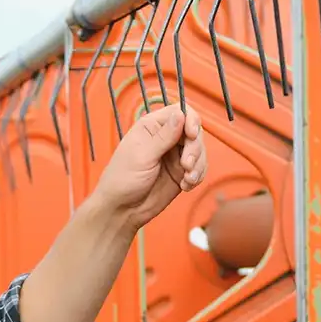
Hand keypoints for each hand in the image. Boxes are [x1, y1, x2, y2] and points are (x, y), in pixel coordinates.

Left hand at [93, 104, 207, 229]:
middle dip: (195, 148)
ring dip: (198, 164)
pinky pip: (198, 169)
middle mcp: (165, 138)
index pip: (180, 112)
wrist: (121, 210)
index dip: (191, 120)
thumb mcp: (142, 156)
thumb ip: (163, 136)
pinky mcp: (180, 173)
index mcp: (152, 127)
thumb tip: (180, 114)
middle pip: (194, 132)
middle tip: (186, 165)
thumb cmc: (122, 180)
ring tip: (187, 179)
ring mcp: (174, 156)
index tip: (192, 135)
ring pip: (199, 151)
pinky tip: (185, 186)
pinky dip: (197, 176)